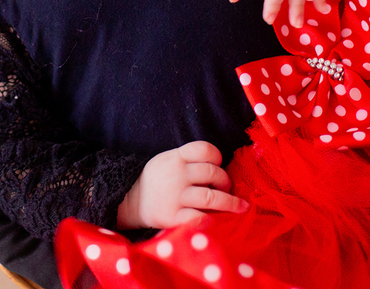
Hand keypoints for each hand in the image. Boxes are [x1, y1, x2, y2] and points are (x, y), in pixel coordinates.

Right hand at [116, 141, 247, 229]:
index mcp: (176, 158)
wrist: (130, 200)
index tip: (219, 165)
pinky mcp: (173, 216)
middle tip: (226, 188)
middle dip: (226, 182)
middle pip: (213, 173)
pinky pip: (198, 218)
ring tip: (239, 207)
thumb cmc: (156, 180)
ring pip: (212, 197)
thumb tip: (221, 168)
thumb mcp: (167, 160)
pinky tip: (216, 221)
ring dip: (230, 203)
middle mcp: (177, 175)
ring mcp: (175, 196)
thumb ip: (189, 160)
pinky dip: (211, 220)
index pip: (204, 149)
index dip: (217, 156)